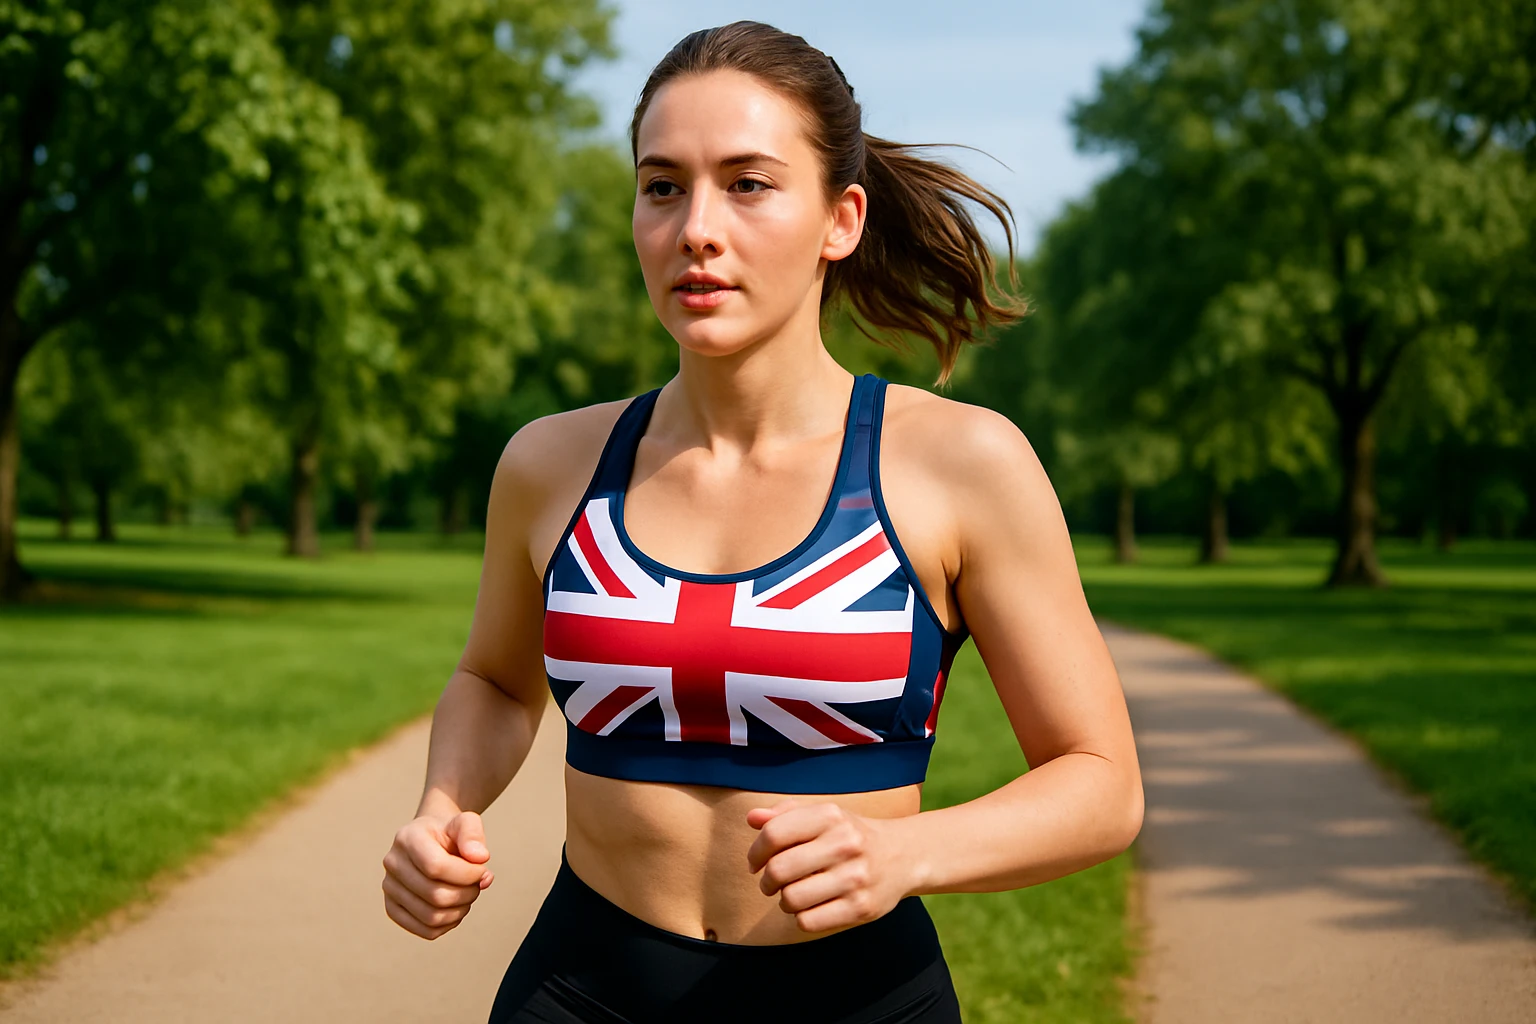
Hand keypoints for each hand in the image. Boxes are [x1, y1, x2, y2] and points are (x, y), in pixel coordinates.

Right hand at [382, 810, 493, 939]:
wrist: (431, 839)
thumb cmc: (449, 832)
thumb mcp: (466, 822)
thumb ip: (473, 834)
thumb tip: (480, 857)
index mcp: (408, 838)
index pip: (436, 866)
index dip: (467, 874)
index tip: (482, 869)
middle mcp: (393, 863)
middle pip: (435, 895)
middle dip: (467, 893)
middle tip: (477, 884)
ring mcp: (389, 888)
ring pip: (431, 917)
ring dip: (460, 911)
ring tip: (468, 895)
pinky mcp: (393, 908)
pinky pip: (425, 930)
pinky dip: (449, 924)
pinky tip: (456, 909)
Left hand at [745, 798, 912, 934]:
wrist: (904, 856)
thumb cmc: (850, 835)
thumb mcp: (824, 815)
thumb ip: (785, 814)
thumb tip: (751, 818)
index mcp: (831, 816)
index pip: (773, 834)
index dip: (755, 852)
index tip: (756, 862)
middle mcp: (845, 844)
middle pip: (778, 870)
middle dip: (766, 881)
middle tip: (771, 883)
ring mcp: (855, 878)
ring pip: (791, 899)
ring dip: (784, 901)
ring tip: (793, 894)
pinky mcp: (862, 908)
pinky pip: (809, 921)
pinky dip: (802, 917)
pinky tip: (811, 907)